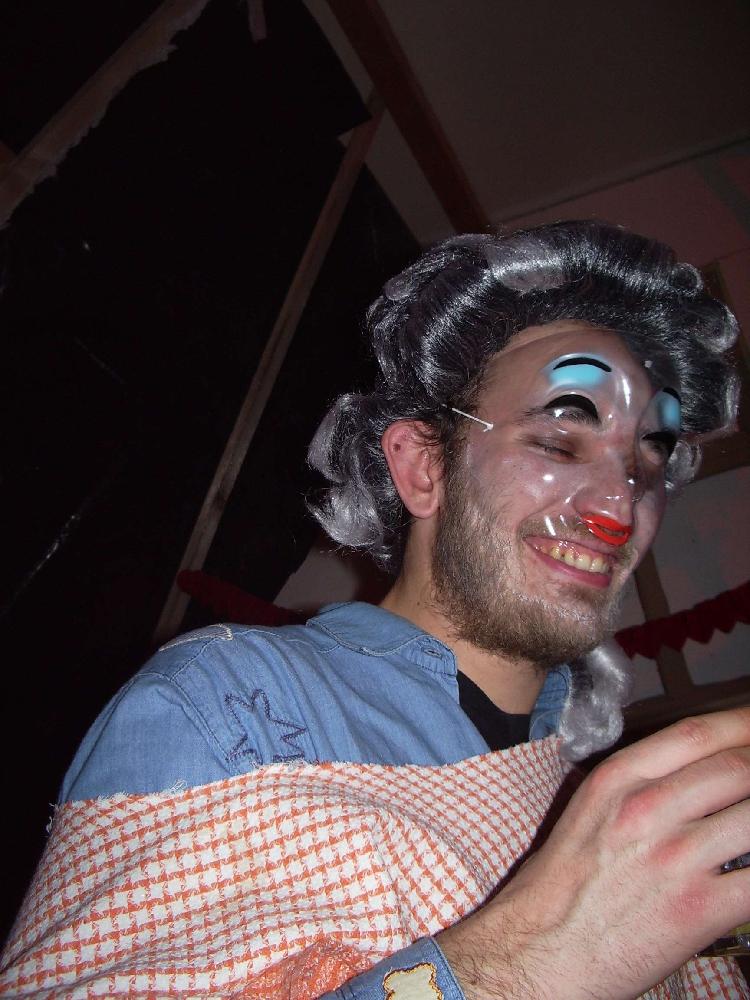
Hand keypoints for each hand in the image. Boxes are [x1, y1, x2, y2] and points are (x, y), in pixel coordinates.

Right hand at [438, 708, 749, 999]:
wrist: (540, 951)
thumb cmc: (562, 885)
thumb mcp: (590, 808)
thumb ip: (641, 782)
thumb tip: (699, 770)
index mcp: (618, 779)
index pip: (697, 733)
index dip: (743, 723)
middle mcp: (647, 808)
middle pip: (738, 768)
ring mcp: (676, 857)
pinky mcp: (700, 910)